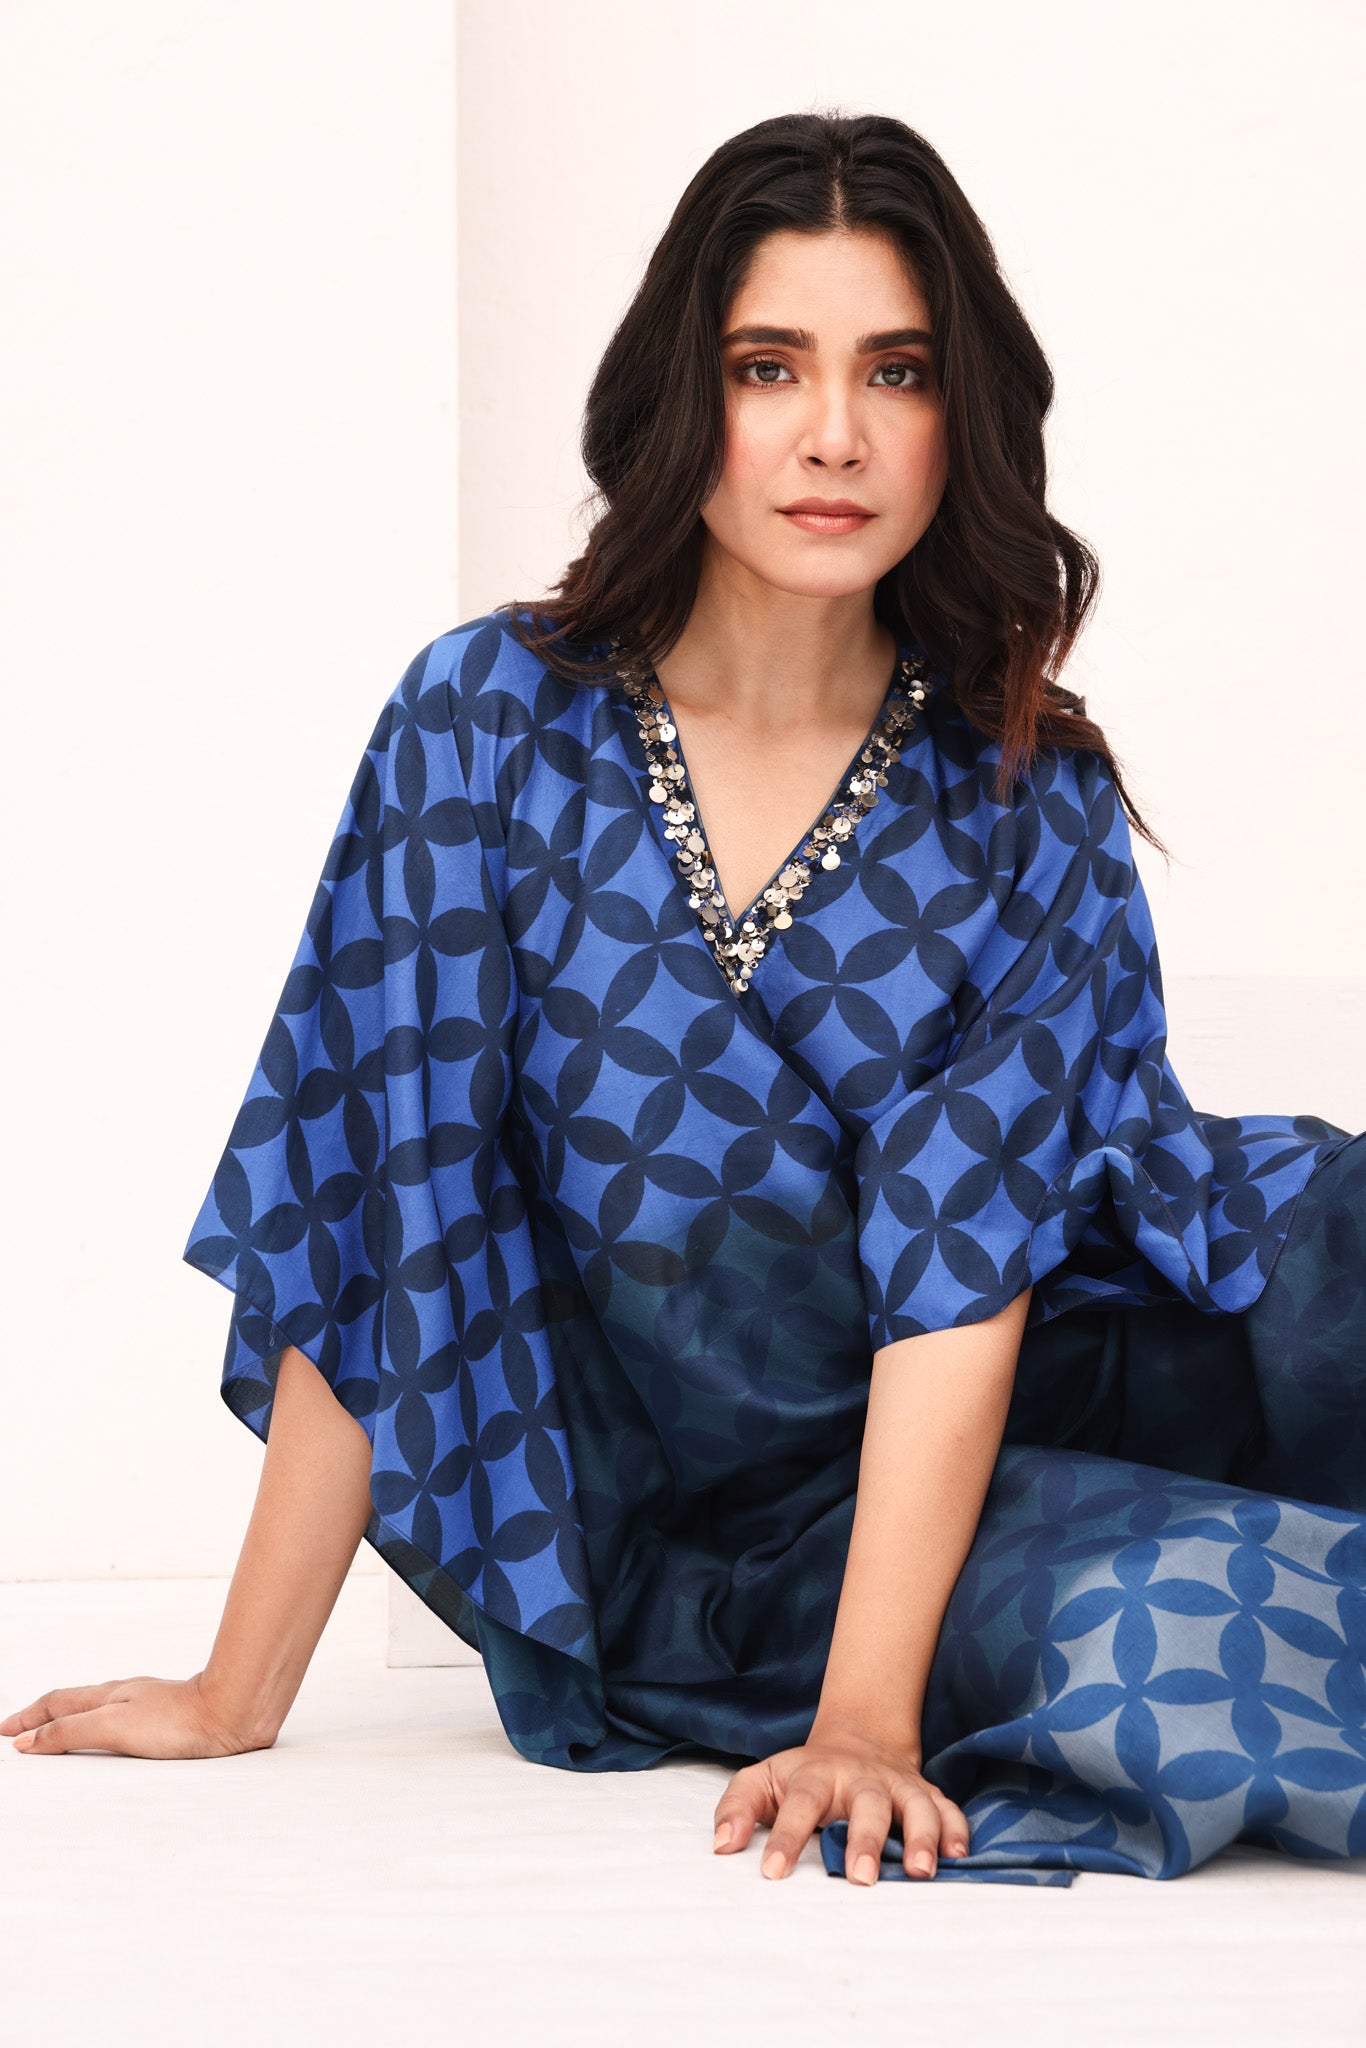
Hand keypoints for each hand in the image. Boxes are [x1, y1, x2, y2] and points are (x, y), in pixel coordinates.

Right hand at [1, 1671, 272, 1759]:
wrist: (230, 1714)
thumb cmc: (178, 1720)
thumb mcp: (112, 1726)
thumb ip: (69, 1732)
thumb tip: (27, 1740)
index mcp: (107, 1696)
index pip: (56, 1705)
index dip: (27, 1719)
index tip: (5, 1732)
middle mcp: (124, 1696)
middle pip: (73, 1704)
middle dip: (42, 1717)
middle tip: (19, 1731)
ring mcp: (146, 1706)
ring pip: (96, 1710)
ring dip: (69, 1720)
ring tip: (54, 1732)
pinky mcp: (165, 1720)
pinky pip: (118, 1721)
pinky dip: (97, 1727)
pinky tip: (110, 1734)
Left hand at [712, 1722, 969, 1883]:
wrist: (858, 1738)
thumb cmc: (803, 1775)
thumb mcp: (763, 1779)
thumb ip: (738, 1807)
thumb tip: (721, 1845)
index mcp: (815, 1776)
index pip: (798, 1805)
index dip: (785, 1837)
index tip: (772, 1873)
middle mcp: (860, 1779)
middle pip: (866, 1804)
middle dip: (865, 1839)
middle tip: (861, 1877)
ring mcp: (897, 1785)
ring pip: (915, 1806)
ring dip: (920, 1836)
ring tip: (920, 1871)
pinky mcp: (926, 1793)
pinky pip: (948, 1809)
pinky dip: (957, 1831)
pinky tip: (958, 1858)